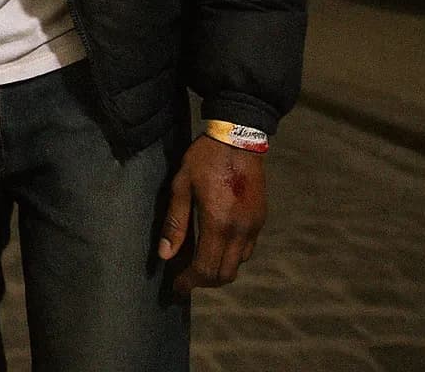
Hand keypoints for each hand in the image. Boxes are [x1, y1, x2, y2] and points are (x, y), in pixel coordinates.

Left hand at [159, 135, 266, 293]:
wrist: (239, 138)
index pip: (205, 268)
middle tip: (185, 278)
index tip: (177, 287)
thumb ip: (175, 222)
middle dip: (204, 281)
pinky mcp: (260, 219)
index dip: (189, 282)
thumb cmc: (205, 158)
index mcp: (218, 223)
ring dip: (218, 270)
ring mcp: (254, 226)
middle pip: (225, 274)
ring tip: (198, 262)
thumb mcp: (181, 185)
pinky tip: (215, 244)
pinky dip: (231, 256)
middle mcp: (241, 230)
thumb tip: (165, 255)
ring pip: (238, 264)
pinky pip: (247, 249)